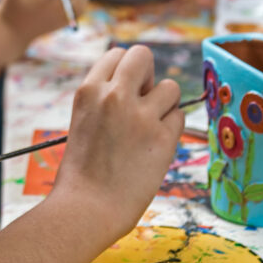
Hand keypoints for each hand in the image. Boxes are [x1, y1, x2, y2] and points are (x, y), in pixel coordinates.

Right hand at [51, 46, 183, 231]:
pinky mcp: (163, 137)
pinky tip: (156, 147)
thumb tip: (140, 86)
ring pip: (170, 87)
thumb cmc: (82, 171)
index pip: (117, 55)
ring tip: (149, 129)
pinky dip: (172, 128)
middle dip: (148, 74)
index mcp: (88, 91)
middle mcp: (114, 96)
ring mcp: (140, 115)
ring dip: (165, 105)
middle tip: (143, 101)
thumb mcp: (83, 120)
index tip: (126, 92)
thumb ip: (106, 99)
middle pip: (143, 56)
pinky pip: (180, 116)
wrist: (86, 208)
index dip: (126, 72)